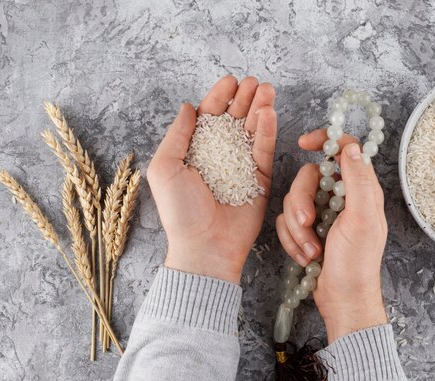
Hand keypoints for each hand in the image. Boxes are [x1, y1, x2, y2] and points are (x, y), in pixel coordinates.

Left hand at [147, 76, 276, 283]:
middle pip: (234, 119)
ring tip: (267, 90)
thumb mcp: (165, 167)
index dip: (220, 97)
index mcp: (195, 151)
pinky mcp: (260, 179)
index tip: (230, 80)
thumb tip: (187, 106)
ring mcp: (241, 167)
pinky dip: (268, 131)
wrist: (205, 245)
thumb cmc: (180, 211)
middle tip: (254, 82)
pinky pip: (264, 150)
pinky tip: (269, 113)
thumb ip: (177, 135)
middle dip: (244, 98)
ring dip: (260, 108)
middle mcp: (219, 156)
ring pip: (253, 130)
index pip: (210, 116)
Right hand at [276, 130, 387, 342]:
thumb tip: (351, 147)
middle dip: (301, 202)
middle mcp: (340, 197)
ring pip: (293, 200)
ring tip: (311, 251)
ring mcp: (322, 213)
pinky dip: (292, 240)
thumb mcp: (362, 220)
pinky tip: (306, 257)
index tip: (304, 143)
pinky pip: (285, 222)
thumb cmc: (356, 264)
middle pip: (308, 177)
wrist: (342, 299)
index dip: (325, 141)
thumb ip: (358, 181)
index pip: (343, 150)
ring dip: (297, 229)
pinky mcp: (306, 229)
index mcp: (360, 189)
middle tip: (308, 223)